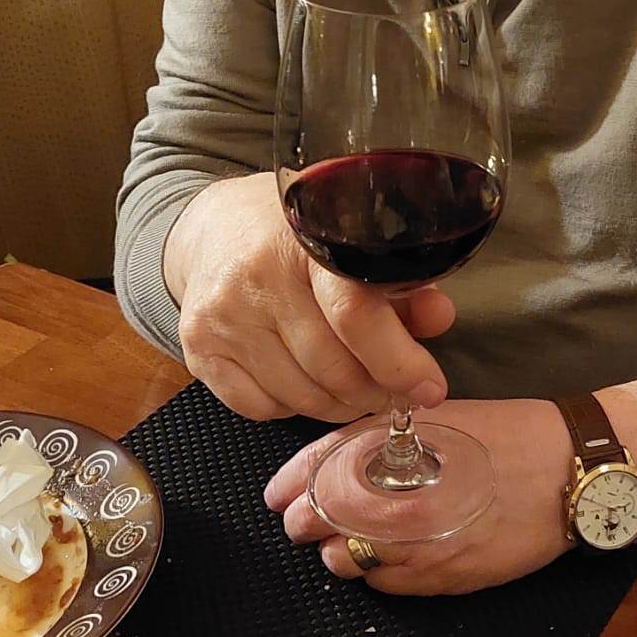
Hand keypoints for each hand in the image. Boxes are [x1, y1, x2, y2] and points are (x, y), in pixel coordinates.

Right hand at [163, 172, 455, 422]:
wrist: (211, 228)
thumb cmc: (293, 236)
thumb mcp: (351, 240)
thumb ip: (399, 282)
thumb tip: (439, 319)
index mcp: (304, 239)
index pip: (354, 314)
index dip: (399, 361)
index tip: (429, 387)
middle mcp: (255, 277)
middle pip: (331, 365)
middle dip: (374, 390)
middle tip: (393, 392)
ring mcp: (222, 316)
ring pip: (300, 395)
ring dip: (339, 404)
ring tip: (355, 390)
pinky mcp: (198, 349)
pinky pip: (260, 408)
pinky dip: (293, 408)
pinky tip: (305, 384)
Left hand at [264, 398, 576, 593]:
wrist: (573, 472)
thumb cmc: (511, 434)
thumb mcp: (441, 416)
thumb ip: (383, 436)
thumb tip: (334, 457)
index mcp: (401, 454)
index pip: (322, 470)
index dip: (291, 484)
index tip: (276, 496)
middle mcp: (406, 505)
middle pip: (325, 522)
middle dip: (306, 522)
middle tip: (303, 521)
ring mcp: (425, 549)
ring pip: (350, 563)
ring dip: (338, 551)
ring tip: (346, 538)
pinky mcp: (447, 581)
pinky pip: (388, 586)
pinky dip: (376, 573)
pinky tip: (387, 556)